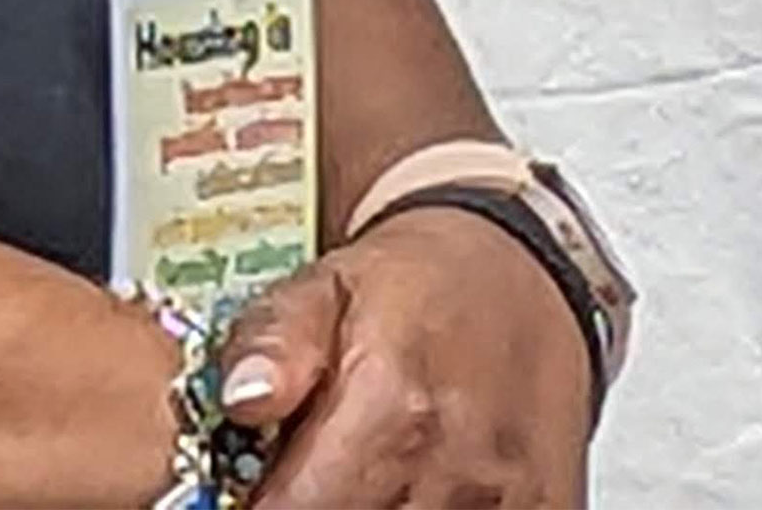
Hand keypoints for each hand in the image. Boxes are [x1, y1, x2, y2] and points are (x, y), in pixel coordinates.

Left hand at [215, 210, 593, 507]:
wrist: (520, 274)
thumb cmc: (417, 285)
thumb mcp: (325, 284)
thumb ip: (274, 341)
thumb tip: (240, 398)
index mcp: (390, 405)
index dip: (262, 505)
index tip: (254, 486)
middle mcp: (453, 468)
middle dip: (315, 507)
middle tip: (309, 472)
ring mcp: (503, 505)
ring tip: (362, 472)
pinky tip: (412, 487)